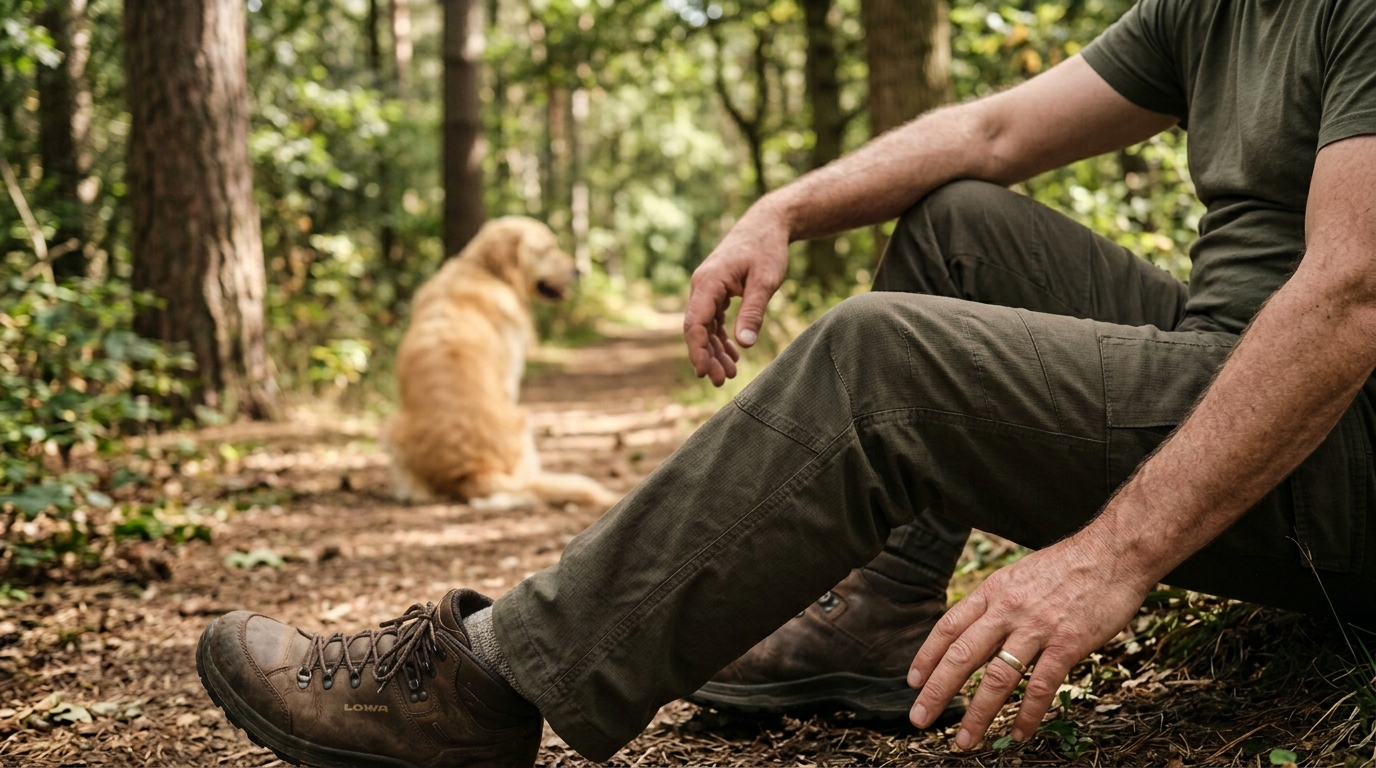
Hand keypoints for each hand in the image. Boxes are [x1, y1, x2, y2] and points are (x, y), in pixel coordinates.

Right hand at [684, 205, 789, 385]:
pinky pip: (714, 320)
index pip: (694, 323)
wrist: (767, 224)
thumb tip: (744, 344)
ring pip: (705, 327)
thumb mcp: (766, 280)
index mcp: (708, 282)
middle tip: (722, 381)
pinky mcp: (718, 291)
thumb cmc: (767, 248)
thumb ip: (753, 311)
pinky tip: (733, 354)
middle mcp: (702, 286)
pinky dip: (722, 337)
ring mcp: (708, 289)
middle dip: (707, 357)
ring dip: (715, 350)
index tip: (705, 373)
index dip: (697, 350)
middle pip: (697, 329)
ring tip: (731, 373)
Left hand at [906, 537, 1151, 749]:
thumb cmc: (1069, 565)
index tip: (913, 682)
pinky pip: (1041, 686)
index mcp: (993, 591)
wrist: (1115, 551)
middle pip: (962, 656)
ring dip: (978, 714)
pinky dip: (1027, 714)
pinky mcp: (1068, 643)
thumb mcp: (1020, 574)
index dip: (927, 656)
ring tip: (965, 742)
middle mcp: (1007, 609)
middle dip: (937, 692)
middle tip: (919, 719)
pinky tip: (1017, 734)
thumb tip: (978, 626)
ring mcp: (1037, 627)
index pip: (949, 627)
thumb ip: (999, 601)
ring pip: (997, 678)